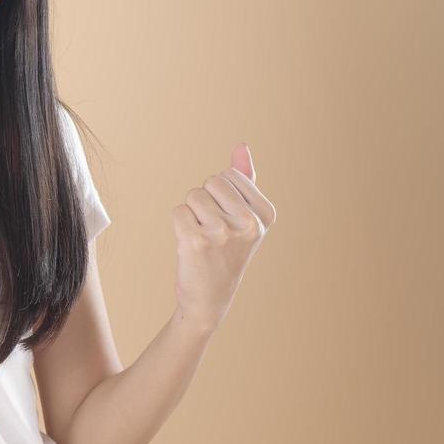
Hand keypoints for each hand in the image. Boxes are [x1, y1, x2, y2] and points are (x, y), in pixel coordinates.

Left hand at [172, 143, 275, 330]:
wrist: (209, 298)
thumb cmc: (225, 253)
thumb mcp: (243, 217)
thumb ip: (244, 180)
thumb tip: (241, 145)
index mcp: (265, 214)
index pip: (229, 175)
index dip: (220, 194)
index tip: (227, 220)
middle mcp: (249, 223)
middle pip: (210, 182)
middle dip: (204, 201)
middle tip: (211, 230)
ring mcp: (224, 232)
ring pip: (192, 195)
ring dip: (190, 213)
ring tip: (201, 238)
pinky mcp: (197, 241)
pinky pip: (177, 211)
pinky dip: (178, 224)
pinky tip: (189, 245)